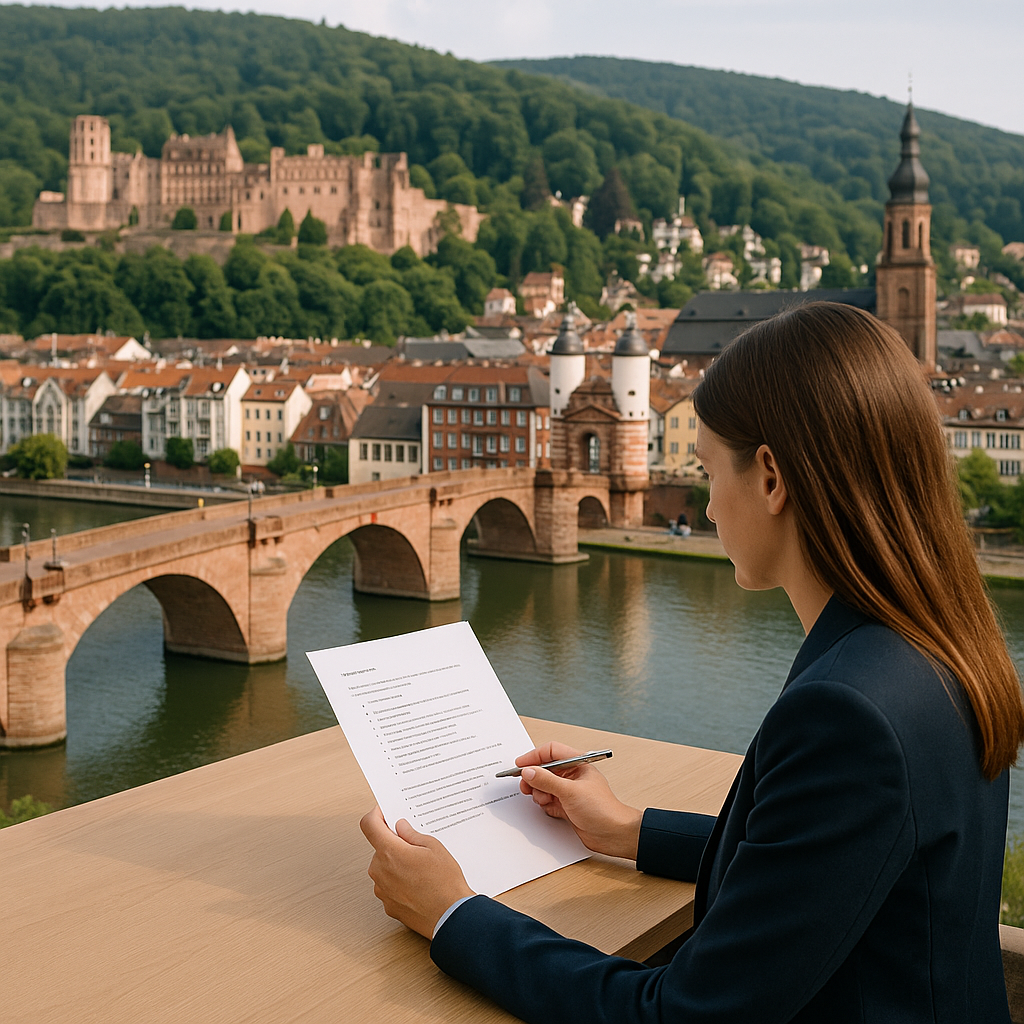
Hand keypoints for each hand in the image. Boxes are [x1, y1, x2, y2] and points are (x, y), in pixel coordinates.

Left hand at [359, 806, 473, 938]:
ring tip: (421, 869)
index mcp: (390, 852)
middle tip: (415, 845)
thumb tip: (401, 828)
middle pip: (379, 848)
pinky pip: (389, 886)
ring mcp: (382, 891)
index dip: (375, 815)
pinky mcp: (387, 906)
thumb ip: (412, 835)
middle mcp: (379, 871)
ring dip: (397, 864)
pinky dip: (399, 882)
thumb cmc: (444, 882)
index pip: (369, 825)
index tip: (383, 812)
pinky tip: (418, 885)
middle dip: (394, 844)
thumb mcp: (433, 847)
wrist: (451, 917)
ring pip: (384, 868)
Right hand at [516, 742, 642, 860]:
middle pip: (545, 770)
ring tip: (545, 800)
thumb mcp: (570, 792)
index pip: (551, 751)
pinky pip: (548, 801)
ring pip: (545, 787)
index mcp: (577, 764)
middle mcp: (572, 776)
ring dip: (540, 793)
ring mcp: (569, 792)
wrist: (614, 835)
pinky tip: (551, 809)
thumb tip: (529, 771)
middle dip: (534, 778)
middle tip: (527, 786)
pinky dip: (546, 805)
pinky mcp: (567, 807)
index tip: (520, 765)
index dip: (534, 756)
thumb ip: (547, 780)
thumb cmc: (602, 809)